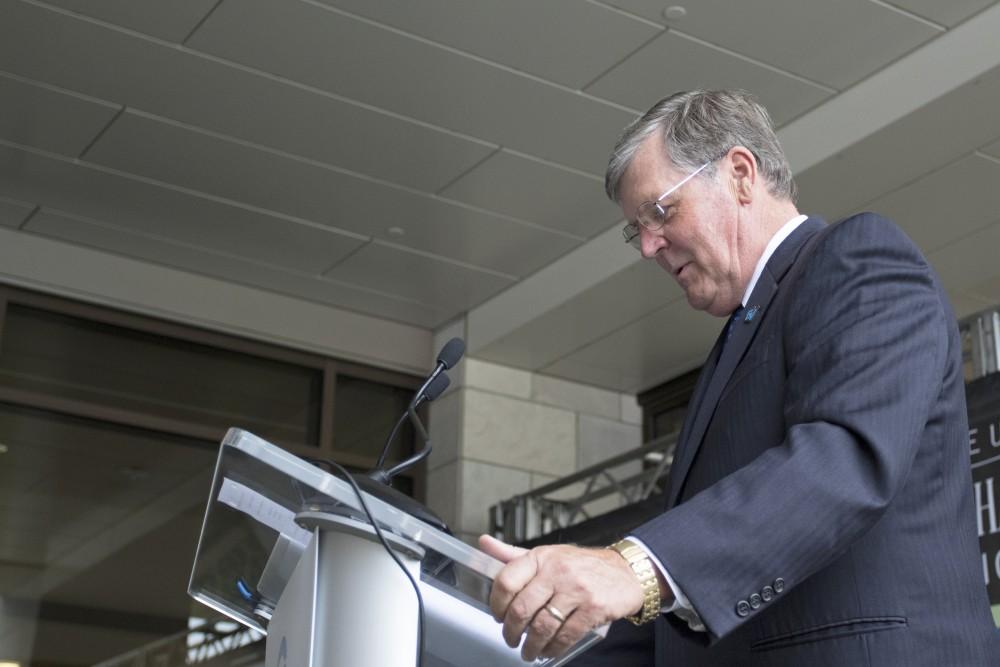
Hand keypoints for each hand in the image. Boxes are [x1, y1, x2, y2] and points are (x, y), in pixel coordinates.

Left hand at [479, 534, 644, 661]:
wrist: (624, 571)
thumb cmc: (581, 565)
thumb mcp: (547, 555)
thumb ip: (514, 554)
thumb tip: (484, 543)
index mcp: (541, 557)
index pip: (506, 581)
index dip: (496, 604)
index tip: (497, 615)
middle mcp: (557, 571)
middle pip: (521, 608)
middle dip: (511, 631)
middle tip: (511, 639)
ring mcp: (576, 590)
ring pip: (542, 626)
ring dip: (531, 645)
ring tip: (528, 651)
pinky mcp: (593, 608)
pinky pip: (566, 635)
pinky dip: (554, 648)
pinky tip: (549, 650)